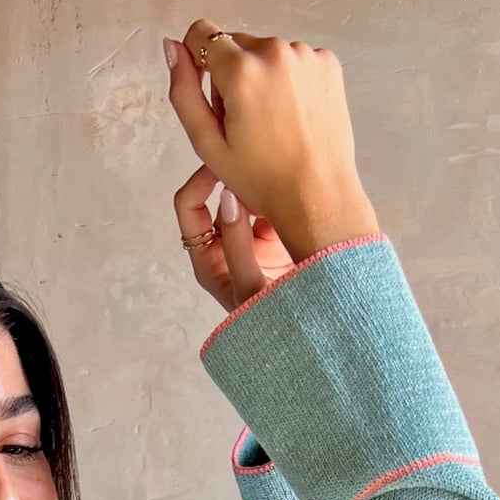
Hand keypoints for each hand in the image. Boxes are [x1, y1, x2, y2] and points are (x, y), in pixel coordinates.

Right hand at [164, 21, 378, 279]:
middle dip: (231, 74)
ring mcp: (305, 54)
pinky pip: (294, 59)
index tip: (211, 93)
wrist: (318, 195)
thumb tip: (172, 46)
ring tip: (272, 122)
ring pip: (266, 52)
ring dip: (262, 77)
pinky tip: (294, 114)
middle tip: (243, 121)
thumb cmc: (260, 179)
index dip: (198, 60)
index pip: (202, 34)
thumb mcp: (208, 143)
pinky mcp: (327, 62)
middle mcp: (274, 51)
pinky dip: (289, 79)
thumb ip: (183, 91)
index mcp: (241, 71)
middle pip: (235, 44)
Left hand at [173, 163, 295, 314]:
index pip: (189, 206)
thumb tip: (229, 196)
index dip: (201, 181)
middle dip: (235, 179)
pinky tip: (294, 192)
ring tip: (280, 179)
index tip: (225, 164)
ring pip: (247, 198)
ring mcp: (250, 241)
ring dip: (260, 188)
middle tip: (258, 165)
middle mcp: (224, 246)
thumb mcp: (249, 286)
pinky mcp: (276, 237)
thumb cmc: (269, 323)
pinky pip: (271, 206)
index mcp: (207, 260)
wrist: (309, 335)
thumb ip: (237, 242)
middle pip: (219, 197)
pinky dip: (279, 197)